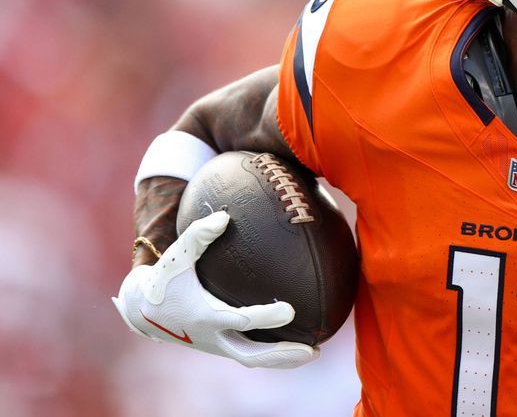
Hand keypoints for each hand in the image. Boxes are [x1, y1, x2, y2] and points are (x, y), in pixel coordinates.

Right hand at [111, 210, 318, 368]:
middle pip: (251, 355)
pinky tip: (296, 345)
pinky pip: (249, 354)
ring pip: (252, 359)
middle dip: (280, 355)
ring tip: (313, 353)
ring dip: (281, 360)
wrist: (142, 310)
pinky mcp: (220, 346)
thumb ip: (197, 235)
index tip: (290, 310)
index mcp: (204, 317)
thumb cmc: (164, 278)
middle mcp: (212, 337)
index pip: (240, 321)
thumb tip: (224, 217)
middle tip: (311, 350)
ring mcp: (216, 345)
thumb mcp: (175, 256)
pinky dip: (272, 355)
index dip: (265, 317)